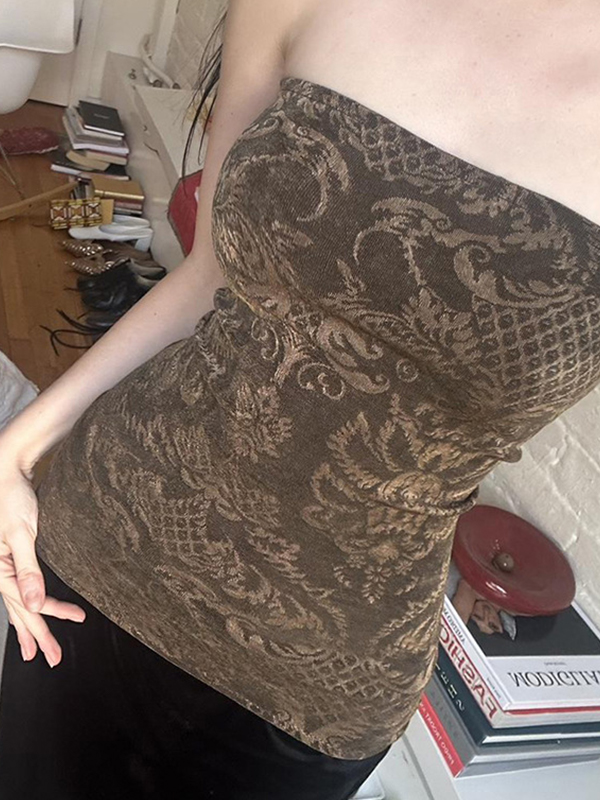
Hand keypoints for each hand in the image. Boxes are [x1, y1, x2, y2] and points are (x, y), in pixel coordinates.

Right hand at [0, 460, 85, 666]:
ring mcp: (1, 564)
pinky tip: (28, 612)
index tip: (71, 627)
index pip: (27, 602)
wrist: (5, 471)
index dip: (48, 620)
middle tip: (52, 658)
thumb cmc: (12, 497)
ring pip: (16, 602)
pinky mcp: (9, 556)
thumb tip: (36, 602)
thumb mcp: (23, 533)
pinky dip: (23, 604)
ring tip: (36, 649)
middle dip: (36, 635)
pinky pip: (16, 587)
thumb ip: (29, 569)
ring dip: (27, 626)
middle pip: (19, 609)